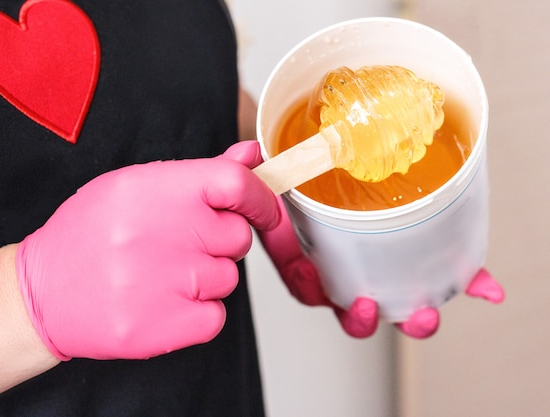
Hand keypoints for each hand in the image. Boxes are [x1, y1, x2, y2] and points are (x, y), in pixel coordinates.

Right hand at [16, 143, 279, 359]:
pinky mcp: (162, 327)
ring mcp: (162, 282)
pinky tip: (161, 303)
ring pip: (227, 278)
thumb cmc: (88, 236)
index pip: (235, 183)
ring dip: (205, 279)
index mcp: (153, 189)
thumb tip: (251, 154)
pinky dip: (198, 313)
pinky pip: (215, 317)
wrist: (41, 294)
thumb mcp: (135, 189)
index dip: (261, 199)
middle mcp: (160, 233)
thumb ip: (200, 174)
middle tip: (179, 246)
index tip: (264, 210)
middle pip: (237, 237)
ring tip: (159, 275)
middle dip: (219, 242)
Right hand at [256, 192, 504, 338]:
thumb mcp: (267, 180)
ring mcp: (372, 263)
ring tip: (434, 309)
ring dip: (421, 311)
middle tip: (403, 312)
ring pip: (397, 298)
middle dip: (385, 321)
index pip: (317, 293)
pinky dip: (461, 276)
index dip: (337, 305)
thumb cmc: (287, 183)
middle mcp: (341, 272)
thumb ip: (256, 173)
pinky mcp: (404, 247)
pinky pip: (433, 267)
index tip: (352, 299)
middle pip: (362, 310)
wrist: (304, 172)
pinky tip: (485, 284)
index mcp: (308, 265)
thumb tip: (245, 153)